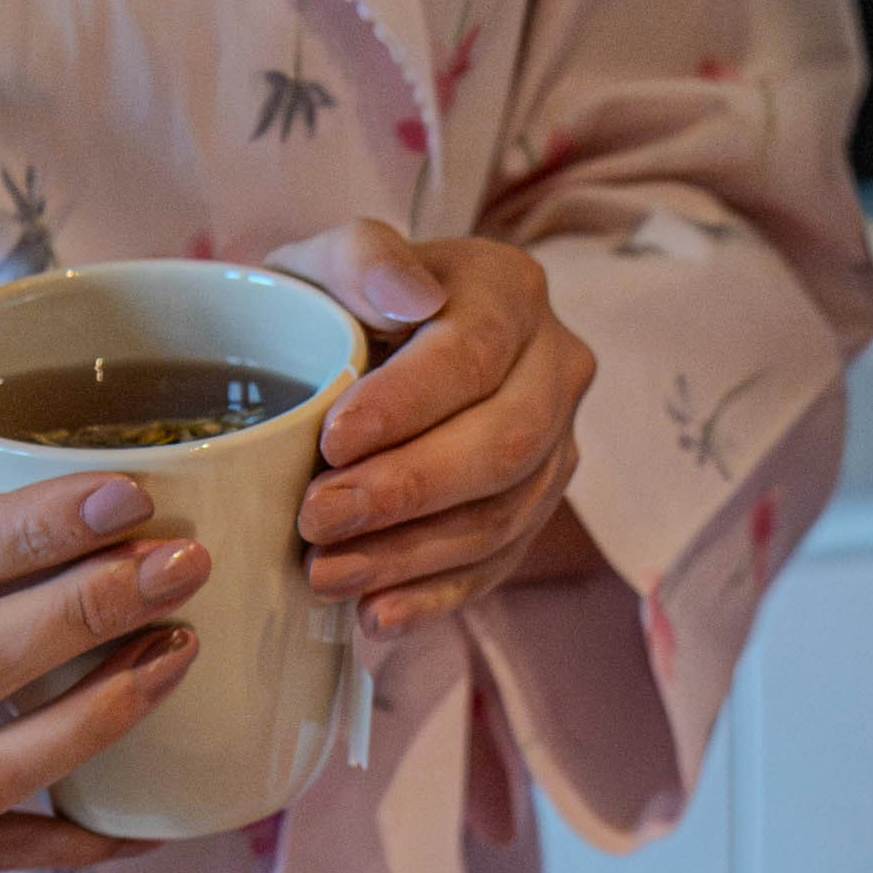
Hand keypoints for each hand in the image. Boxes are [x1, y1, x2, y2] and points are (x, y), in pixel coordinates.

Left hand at [280, 220, 596, 636]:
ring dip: (410, 555)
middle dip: (406, 492)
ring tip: (325, 573)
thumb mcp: (328, 263)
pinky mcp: (535, 509)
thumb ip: (362, 258)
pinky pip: (499, 564)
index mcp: (511, 291)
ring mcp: (555, 447)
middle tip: (317, 518)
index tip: (331, 441)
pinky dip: (434, 596)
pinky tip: (375, 615)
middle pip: (503, 446)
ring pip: (503, 516)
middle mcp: (555, 368)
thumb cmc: (340, 305)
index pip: (474, 356)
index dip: (406, 407)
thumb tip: (411, 297)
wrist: (363, 353)